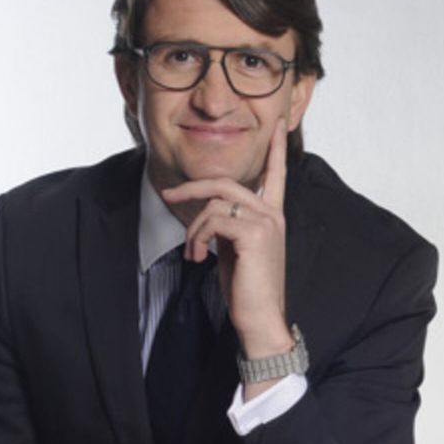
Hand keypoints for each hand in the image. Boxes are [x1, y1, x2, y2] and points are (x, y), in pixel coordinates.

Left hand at [161, 120, 293, 362]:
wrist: (261, 319)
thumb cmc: (247, 290)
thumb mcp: (235, 250)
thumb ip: (227, 226)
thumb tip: (206, 217)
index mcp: (272, 216)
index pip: (276, 174)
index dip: (275, 148)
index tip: (276, 124)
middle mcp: (272, 214)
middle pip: (225, 182)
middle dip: (191, 187)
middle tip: (167, 195)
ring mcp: (266, 221)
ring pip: (215, 203)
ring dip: (193, 228)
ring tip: (193, 253)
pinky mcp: (255, 233)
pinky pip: (214, 220)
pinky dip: (199, 237)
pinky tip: (200, 258)